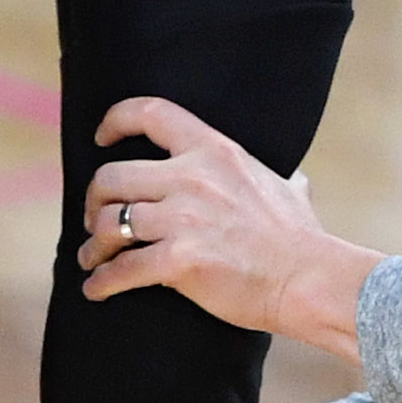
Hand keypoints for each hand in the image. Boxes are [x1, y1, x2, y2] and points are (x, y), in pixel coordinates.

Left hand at [76, 96, 384, 353]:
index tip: (102, 138)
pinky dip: (102, 281)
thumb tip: (296, 181)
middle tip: (96, 218)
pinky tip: (97, 288)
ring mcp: (183, 219)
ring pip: (109, 223)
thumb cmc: (301, 239)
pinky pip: (121, 269)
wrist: (309, 280)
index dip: (116, 120)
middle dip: (95, 200)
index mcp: (215, 151)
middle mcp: (193, 178)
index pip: (151, 114)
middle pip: (112, 177)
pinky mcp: (178, 261)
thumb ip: (281, 177)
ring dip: (94, 245)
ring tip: (92, 258)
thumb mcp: (290, 189)